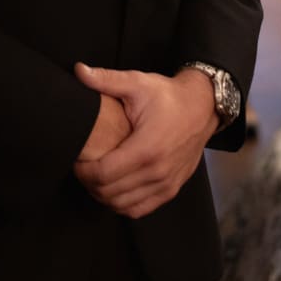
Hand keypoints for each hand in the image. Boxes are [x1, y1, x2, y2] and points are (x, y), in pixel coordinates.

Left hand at [72, 63, 217, 218]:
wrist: (203, 106)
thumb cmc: (168, 96)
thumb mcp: (137, 82)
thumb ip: (106, 79)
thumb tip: (79, 70)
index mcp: (146, 148)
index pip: (103, 175)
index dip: (83, 171)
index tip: (77, 160)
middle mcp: (157, 171)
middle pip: (110, 194)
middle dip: (89, 183)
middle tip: (83, 168)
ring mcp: (166, 183)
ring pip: (123, 205)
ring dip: (104, 196)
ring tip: (96, 177)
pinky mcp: (171, 189)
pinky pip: (140, 210)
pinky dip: (123, 204)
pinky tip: (115, 188)